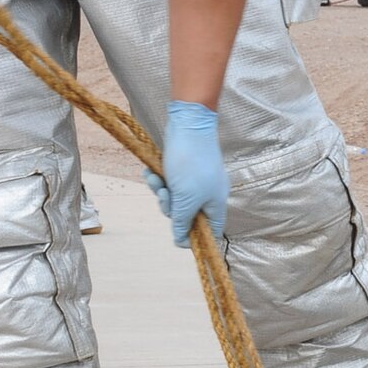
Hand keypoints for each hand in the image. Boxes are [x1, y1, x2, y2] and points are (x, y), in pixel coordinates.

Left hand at [147, 101, 228, 246]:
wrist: (188, 125)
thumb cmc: (190, 164)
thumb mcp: (185, 199)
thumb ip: (182, 222)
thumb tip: (181, 242)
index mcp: (216, 205)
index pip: (209, 232)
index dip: (193, 237)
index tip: (177, 235)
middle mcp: (208, 194)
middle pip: (188, 216)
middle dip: (171, 208)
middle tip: (166, 196)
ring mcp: (197, 181)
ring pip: (176, 199)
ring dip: (162, 192)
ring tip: (156, 179)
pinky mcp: (185, 170)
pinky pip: (171, 184)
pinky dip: (160, 180)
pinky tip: (151, 172)